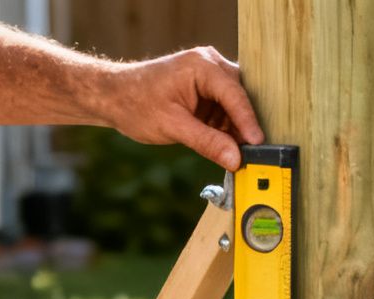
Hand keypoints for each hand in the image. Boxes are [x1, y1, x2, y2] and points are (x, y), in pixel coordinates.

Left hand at [100, 47, 262, 169]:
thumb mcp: (173, 127)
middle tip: (252, 153)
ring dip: (236, 128)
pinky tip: (225, 145)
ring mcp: (209, 76)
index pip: (234, 94)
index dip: (248, 121)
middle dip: (244, 125)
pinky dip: (226, 127)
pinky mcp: (207, 90)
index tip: (259, 144)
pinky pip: (226, 109)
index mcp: (201, 65)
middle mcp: (209, 64)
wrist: (114, 97)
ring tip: (236, 153)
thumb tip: (236, 159)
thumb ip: (207, 142)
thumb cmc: (137, 104)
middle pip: (240, 96)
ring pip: (236, 105)